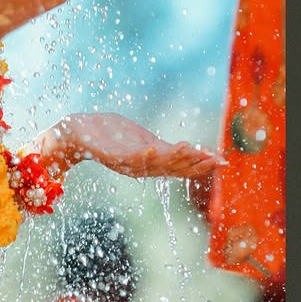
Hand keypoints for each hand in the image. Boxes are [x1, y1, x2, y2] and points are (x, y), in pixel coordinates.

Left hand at [56, 112, 224, 179]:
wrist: (77, 134)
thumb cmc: (109, 134)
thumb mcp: (141, 140)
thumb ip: (160, 146)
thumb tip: (186, 149)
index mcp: (152, 161)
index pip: (181, 165)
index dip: (201, 164)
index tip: (223, 161)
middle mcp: (143, 166)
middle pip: (173, 167)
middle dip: (195, 164)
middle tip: (217, 160)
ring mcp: (129, 162)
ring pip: (156, 163)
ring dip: (173, 158)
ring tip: (192, 149)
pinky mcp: (113, 154)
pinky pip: (131, 157)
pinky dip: (144, 154)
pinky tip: (155, 148)